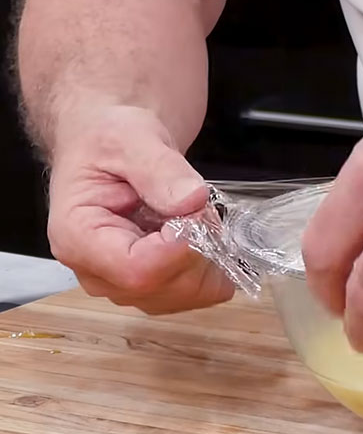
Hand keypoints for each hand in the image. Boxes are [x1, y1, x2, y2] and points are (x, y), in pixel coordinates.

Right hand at [47, 105, 234, 313]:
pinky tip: (194, 233)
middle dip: (200, 244)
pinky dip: (213, 264)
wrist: (106, 151)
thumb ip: (159, 168)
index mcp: (78, 240)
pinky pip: (202, 292)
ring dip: (208, 253)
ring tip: (188, 215)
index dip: (181, 245)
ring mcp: (127, 288)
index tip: (194, 208)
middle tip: (194, 202)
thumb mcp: (129, 139)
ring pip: (192, 294)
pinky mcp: (155, 290)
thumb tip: (192, 199)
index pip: (139, 270)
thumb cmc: (106, 145)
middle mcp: (99, 275)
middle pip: (169, 286)